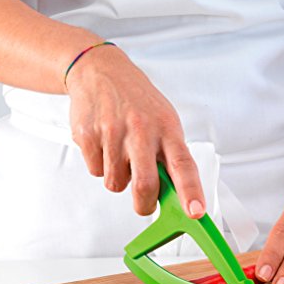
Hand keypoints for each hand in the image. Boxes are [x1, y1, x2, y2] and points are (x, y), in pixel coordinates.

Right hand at [65, 43, 205, 217]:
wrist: (100, 71)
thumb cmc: (137, 100)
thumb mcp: (164, 120)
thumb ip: (169, 155)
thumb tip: (175, 194)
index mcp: (167, 128)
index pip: (183, 165)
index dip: (191, 191)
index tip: (195, 212)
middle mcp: (141, 130)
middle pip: (145, 185)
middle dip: (144, 203)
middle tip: (144, 202)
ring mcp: (113, 133)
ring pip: (115, 183)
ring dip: (119, 178)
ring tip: (120, 153)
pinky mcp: (88, 136)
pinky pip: (95, 172)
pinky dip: (100, 166)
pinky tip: (104, 144)